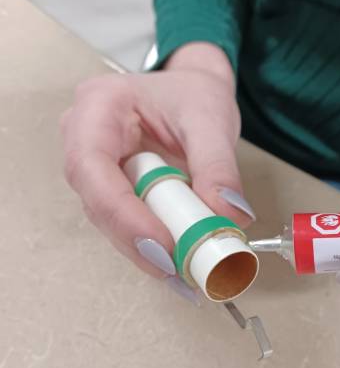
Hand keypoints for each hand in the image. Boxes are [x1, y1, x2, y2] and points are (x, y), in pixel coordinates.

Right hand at [61, 62, 254, 300]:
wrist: (192, 94)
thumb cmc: (194, 95)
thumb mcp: (211, 120)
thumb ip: (218, 166)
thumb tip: (229, 217)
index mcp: (99, 106)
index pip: (92, 165)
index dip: (122, 212)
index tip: (162, 245)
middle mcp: (83, 137)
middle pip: (96, 200)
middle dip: (135, 240)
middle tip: (176, 270)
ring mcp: (94, 166)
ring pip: (108, 218)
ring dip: (144, 249)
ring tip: (182, 273)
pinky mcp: (110, 188)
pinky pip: (125, 220)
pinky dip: (151, 243)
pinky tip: (177, 261)